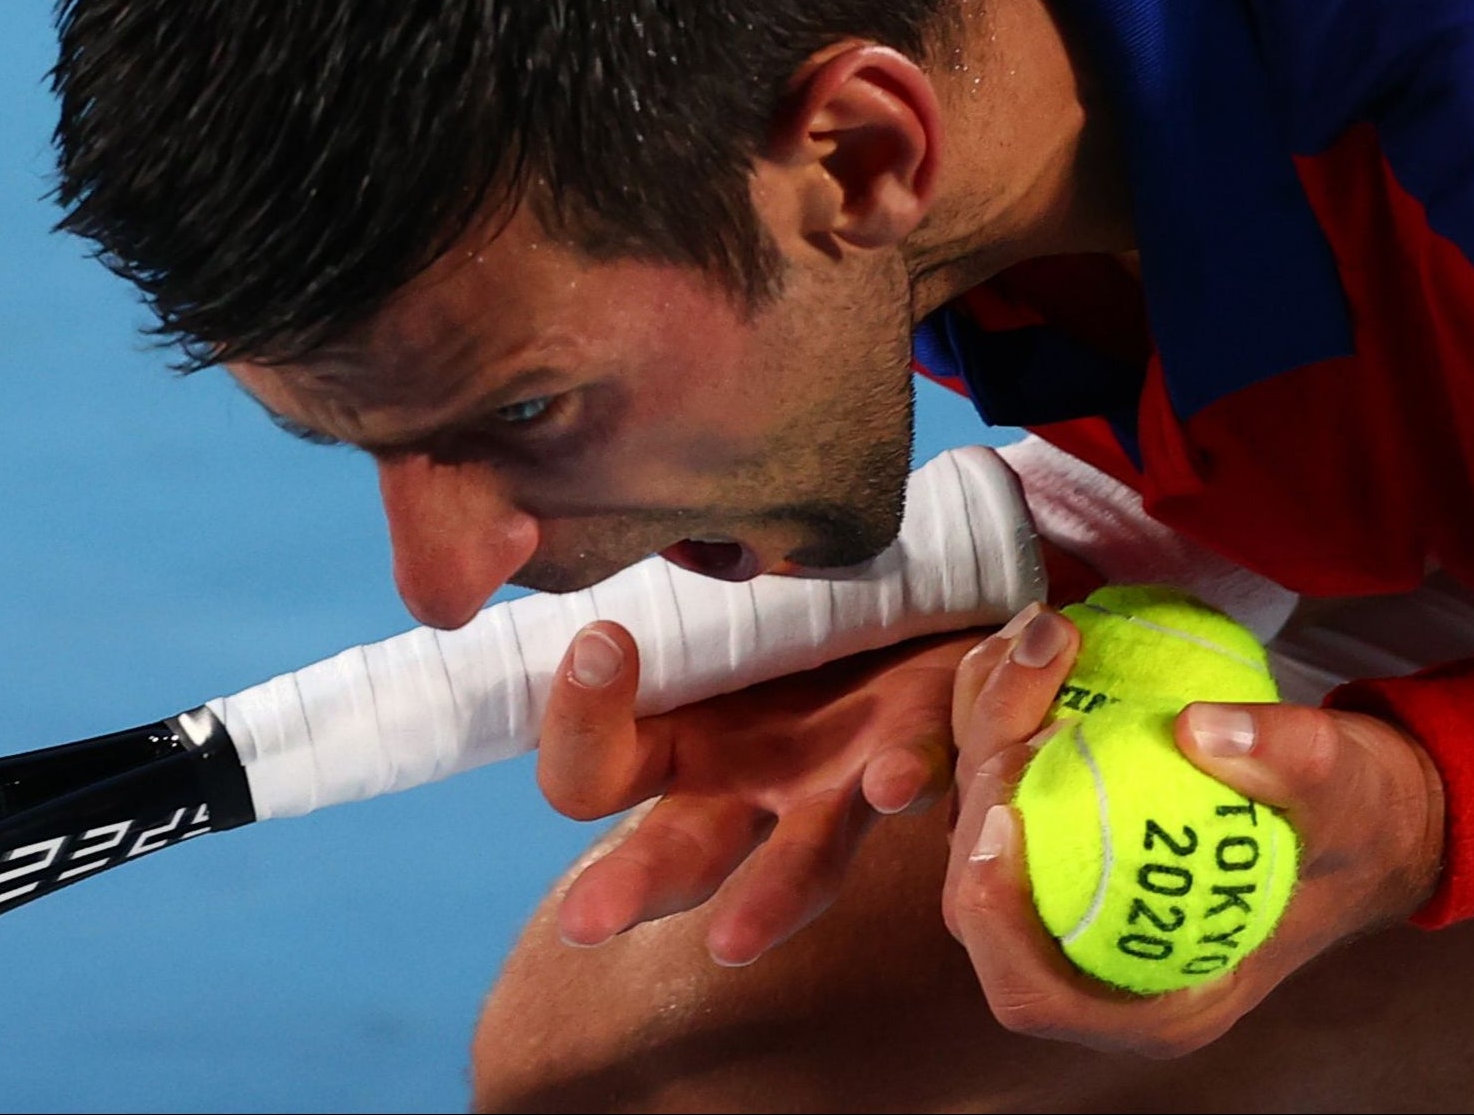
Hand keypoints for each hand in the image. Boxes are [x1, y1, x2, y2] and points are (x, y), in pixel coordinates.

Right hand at [535, 621, 977, 964]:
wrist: (913, 589)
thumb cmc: (781, 604)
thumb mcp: (702, 600)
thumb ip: (653, 598)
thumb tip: (560, 531)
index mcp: (671, 742)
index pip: (588, 776)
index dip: (578, 723)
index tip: (601, 640)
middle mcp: (743, 787)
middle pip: (675, 855)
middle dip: (629, 887)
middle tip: (583, 923)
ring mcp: (831, 785)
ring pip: (800, 864)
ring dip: (767, 901)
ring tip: (731, 943)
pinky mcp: (914, 749)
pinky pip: (914, 771)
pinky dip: (903, 778)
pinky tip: (892, 783)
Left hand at [941, 606, 1445, 1057]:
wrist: (1369, 806)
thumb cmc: (1363, 823)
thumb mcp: (1350, 792)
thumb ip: (1290, 762)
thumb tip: (1197, 730)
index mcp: (1159, 996)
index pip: (1033, 995)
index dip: (992, 919)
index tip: (1005, 815)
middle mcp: (1098, 956)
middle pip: (981, 902)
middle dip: (981, 790)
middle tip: (1027, 688)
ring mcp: (1076, 893)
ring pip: (979, 826)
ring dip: (983, 726)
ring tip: (1036, 641)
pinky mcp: (1068, 831)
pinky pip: (1007, 780)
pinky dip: (1004, 706)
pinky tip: (1036, 640)